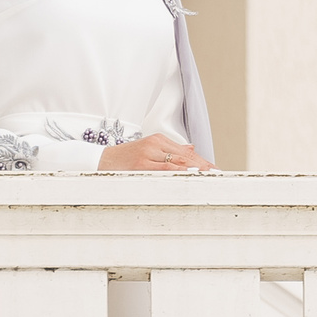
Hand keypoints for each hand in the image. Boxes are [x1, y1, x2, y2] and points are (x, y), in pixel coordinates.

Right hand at [98, 133, 214, 171]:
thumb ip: (169, 151)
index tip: (215, 169)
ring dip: (195, 169)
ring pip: (178, 161)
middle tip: (218, 173)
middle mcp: (155, 144)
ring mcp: (148, 153)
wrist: (99, 160)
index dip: (202, 161)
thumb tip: (191, 148)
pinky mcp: (141, 164)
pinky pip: (164, 168)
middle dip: (203, 165)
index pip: (186, 151)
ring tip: (210, 176)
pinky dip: (179, 171)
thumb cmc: (123, 159)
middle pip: (185, 156)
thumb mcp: (147, 150)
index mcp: (158, 140)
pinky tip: (190, 175)